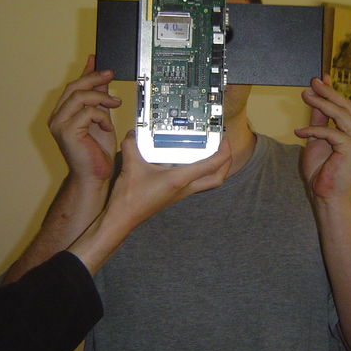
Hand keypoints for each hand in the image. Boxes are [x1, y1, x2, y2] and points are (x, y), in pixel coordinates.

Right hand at [48, 55, 121, 183]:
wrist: (95, 175)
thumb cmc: (97, 151)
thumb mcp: (101, 118)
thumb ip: (99, 98)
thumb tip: (101, 76)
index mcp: (63, 113)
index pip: (73, 86)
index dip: (85, 72)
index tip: (96, 59)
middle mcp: (57, 117)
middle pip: (74, 87)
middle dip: (94, 78)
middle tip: (110, 74)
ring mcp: (59, 124)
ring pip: (80, 96)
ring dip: (101, 98)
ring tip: (114, 103)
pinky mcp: (66, 131)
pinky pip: (87, 112)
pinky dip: (101, 116)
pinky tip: (107, 125)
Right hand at [105, 131, 231, 229]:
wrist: (124, 217)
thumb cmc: (130, 197)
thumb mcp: (131, 165)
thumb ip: (132, 144)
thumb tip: (133, 132)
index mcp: (180, 179)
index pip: (212, 165)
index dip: (224, 150)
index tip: (224, 138)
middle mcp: (186, 187)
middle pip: (218, 178)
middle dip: (226, 162)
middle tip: (223, 146)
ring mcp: (182, 192)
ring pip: (208, 181)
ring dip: (215, 167)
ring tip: (210, 150)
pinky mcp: (176, 194)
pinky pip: (196, 182)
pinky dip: (199, 170)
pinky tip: (188, 159)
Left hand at [295, 76, 350, 204]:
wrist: (327, 196)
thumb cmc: (322, 171)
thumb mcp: (317, 139)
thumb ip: (318, 119)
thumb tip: (314, 97)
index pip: (346, 106)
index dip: (333, 91)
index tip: (321, 78)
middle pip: (345, 106)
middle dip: (328, 92)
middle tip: (313, 81)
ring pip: (340, 115)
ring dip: (321, 103)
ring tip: (305, 95)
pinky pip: (331, 132)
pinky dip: (313, 130)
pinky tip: (299, 132)